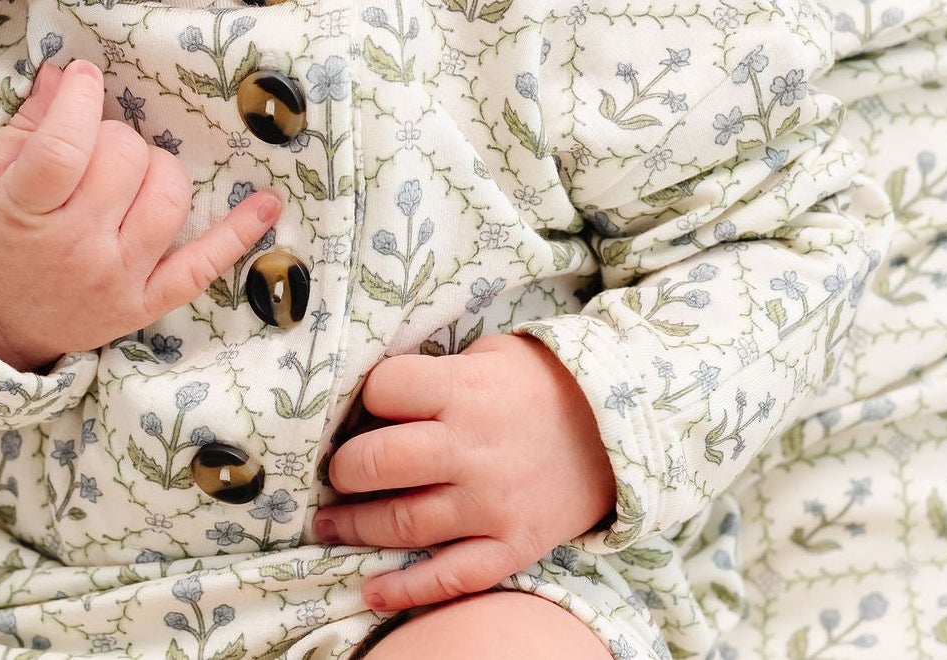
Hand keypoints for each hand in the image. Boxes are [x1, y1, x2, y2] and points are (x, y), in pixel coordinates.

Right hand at [0, 60, 280, 371]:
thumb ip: (29, 124)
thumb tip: (66, 73)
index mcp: (24, 211)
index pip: (65, 146)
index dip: (82, 100)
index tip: (86, 79)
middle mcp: (74, 247)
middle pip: (124, 160)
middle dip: (115, 135)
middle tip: (95, 147)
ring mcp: (115, 278)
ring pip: (167, 198)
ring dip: (157, 169)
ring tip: (132, 174)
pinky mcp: (144, 304)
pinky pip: (200, 267)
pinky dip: (237, 235)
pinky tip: (266, 202)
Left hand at [311, 334, 615, 611]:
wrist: (616, 433)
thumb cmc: (540, 385)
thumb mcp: (488, 356)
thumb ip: (436, 374)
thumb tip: (376, 397)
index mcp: (463, 391)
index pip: (383, 390)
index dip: (366, 397)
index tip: (364, 408)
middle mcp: (471, 450)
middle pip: (380, 462)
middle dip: (345, 469)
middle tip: (337, 471)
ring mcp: (490, 504)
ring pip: (403, 522)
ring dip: (355, 526)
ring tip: (330, 524)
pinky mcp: (510, 546)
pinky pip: (450, 577)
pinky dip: (406, 589)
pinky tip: (372, 590)